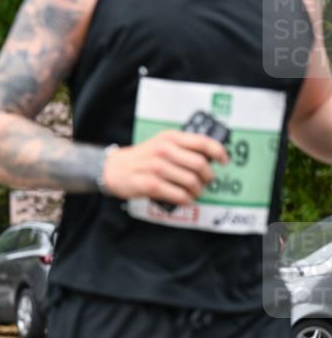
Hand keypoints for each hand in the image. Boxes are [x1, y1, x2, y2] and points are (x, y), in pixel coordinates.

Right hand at [101, 131, 227, 205]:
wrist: (113, 169)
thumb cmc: (141, 158)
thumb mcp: (160, 143)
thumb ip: (182, 146)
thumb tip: (209, 156)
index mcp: (170, 138)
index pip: (203, 142)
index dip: (218, 152)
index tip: (224, 161)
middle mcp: (164, 150)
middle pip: (200, 165)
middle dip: (208, 177)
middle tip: (206, 181)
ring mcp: (156, 168)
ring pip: (191, 181)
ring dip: (197, 191)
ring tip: (195, 192)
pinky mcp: (150, 185)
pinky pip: (178, 195)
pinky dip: (186, 200)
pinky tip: (185, 199)